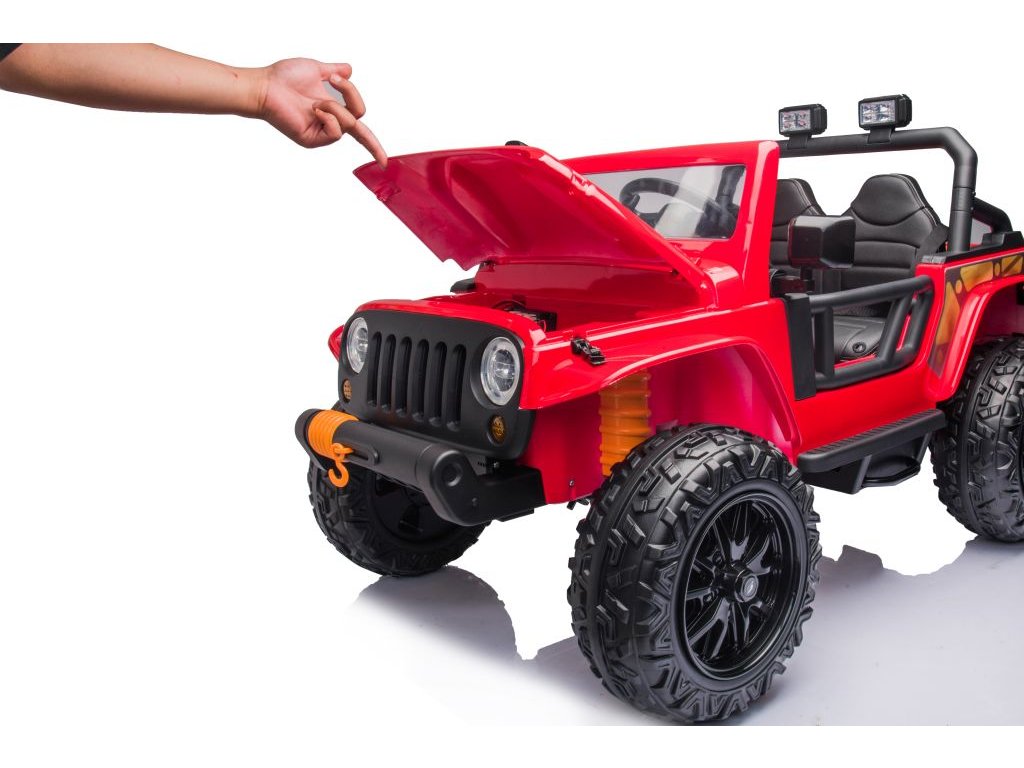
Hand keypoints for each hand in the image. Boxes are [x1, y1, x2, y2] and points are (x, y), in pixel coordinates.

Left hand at [256, 58, 386, 164]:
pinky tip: (315, 109)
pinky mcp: (312, 139)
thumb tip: (348, 69)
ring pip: (349, 123)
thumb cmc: (283, 77)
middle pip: (359, 120)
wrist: (265, 85)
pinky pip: (336, 132)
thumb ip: (335, 71)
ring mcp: (320, 134)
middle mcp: (329, 125)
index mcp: (332, 112)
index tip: (384, 163)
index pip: (360, 131)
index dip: (374, 147)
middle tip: (335, 82)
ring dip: (335, 105)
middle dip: (351, 95)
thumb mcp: (316, 69)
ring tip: (315, 100)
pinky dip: (329, 116)